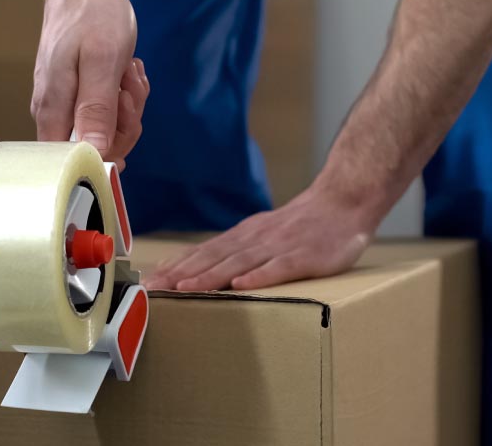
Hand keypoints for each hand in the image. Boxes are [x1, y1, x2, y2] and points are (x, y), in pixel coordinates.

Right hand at [32, 0, 149, 162]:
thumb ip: (97, 108)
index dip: (110, 150)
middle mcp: (54, 116)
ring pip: (107, 130)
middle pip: (98, 149)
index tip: (122, 111)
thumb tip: (94, 153)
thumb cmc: (91, 15)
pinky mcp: (77, 97)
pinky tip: (126, 71)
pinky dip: (123, 94)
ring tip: (127, 70)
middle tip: (128, 84)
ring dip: (128, 104)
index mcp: (54, 113)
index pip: (78, 162)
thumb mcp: (103, 60)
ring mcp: (65, 106)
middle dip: (125, 121)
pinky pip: (107, 112)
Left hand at [144, 182, 385, 290]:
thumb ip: (236, 250)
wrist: (343, 201)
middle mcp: (254, 239)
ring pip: (238, 263)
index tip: (148, 282)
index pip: (202, 252)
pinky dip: (259, 276)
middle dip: (180, 274)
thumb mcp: (263, 233)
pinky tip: (241, 286)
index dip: (174, 267)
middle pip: (212, 258)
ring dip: (209, 276)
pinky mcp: (304, 256)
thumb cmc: (302, 225)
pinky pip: (279, 267)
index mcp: (243, 236)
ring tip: (184, 289)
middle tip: (153, 290)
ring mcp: (279, 246)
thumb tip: (201, 267)